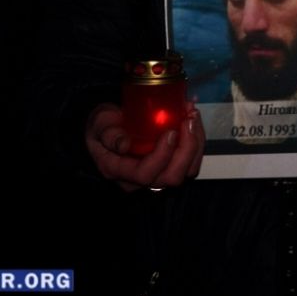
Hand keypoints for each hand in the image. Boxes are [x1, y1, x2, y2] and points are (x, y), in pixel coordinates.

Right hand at [85, 102, 204, 191]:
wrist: (109, 127)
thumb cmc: (103, 126)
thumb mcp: (99, 125)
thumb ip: (108, 134)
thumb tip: (124, 145)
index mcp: (119, 171)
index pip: (145, 174)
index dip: (162, 156)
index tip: (171, 131)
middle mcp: (140, 180)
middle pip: (171, 177)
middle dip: (187, 149)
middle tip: (188, 119)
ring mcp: (158, 174)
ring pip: (186, 171)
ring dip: (196, 143)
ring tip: (192, 116)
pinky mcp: (171, 165)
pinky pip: (191, 161)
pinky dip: (197, 141)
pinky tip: (193, 119)